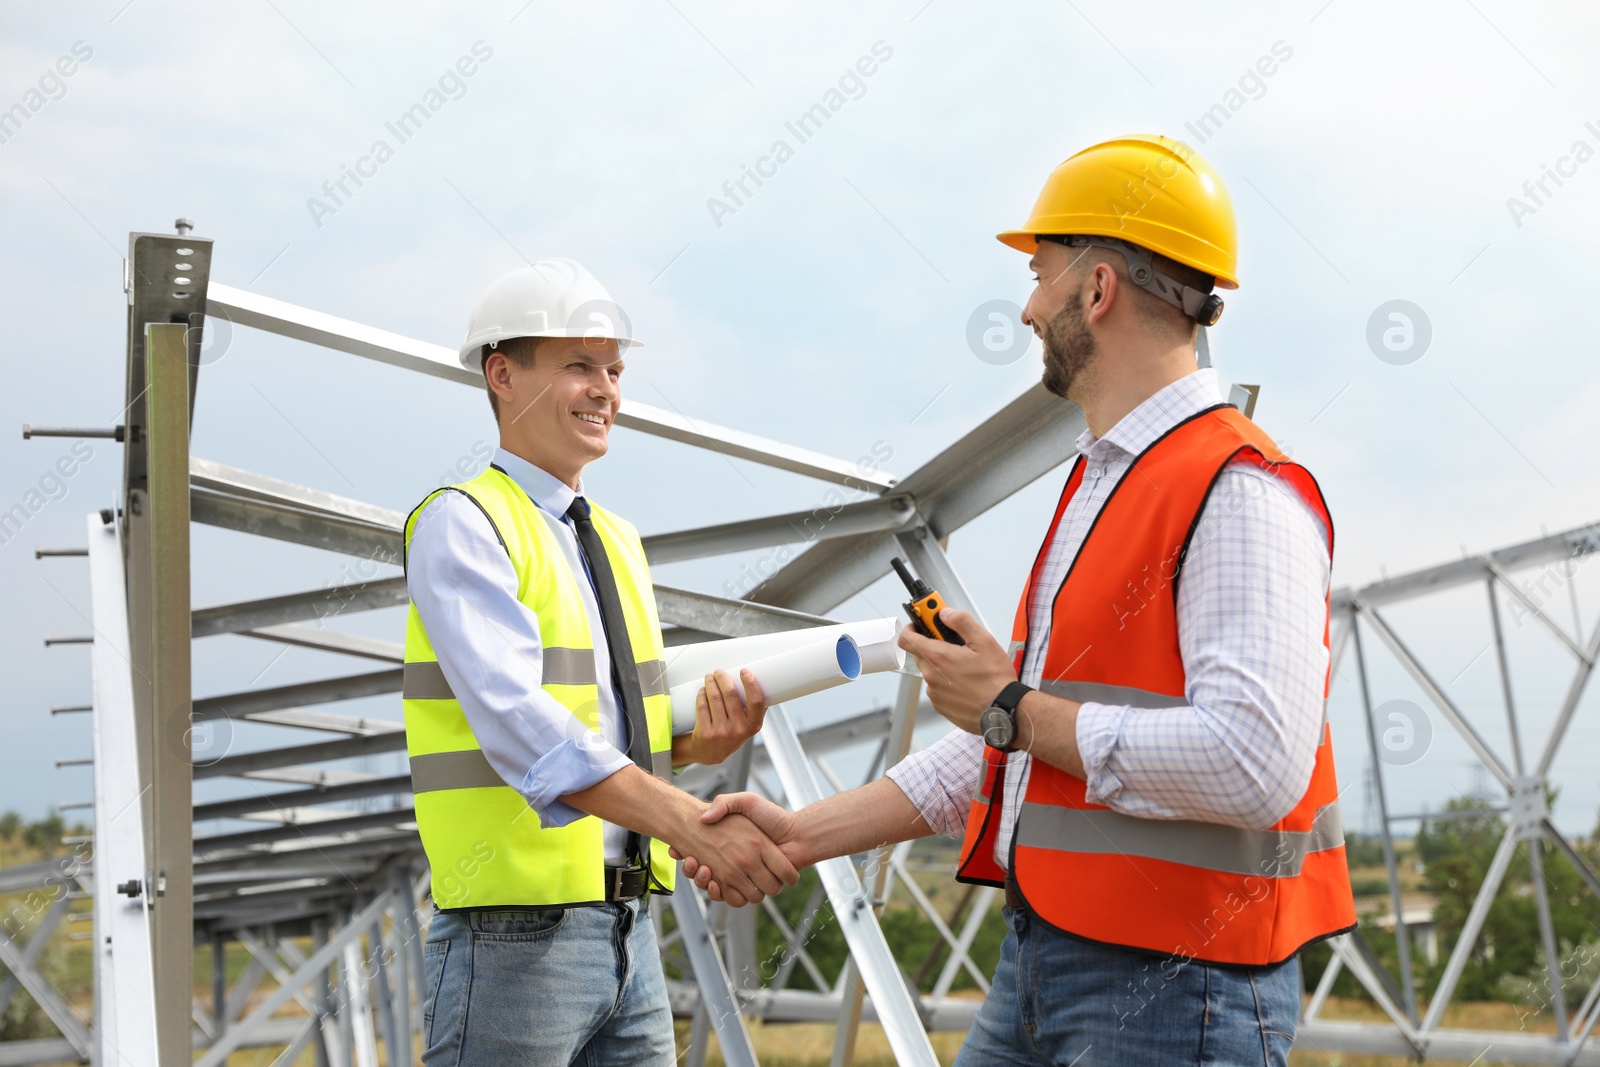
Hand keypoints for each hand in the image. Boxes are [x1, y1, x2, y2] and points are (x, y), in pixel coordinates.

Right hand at [672, 792, 808, 902]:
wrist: (797, 834)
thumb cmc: (773, 816)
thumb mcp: (746, 802)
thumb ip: (725, 804)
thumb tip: (703, 817)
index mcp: (730, 845)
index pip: (699, 855)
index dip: (688, 858)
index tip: (679, 851)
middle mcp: (735, 862)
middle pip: (703, 874)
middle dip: (694, 872)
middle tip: (690, 861)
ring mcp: (742, 876)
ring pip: (713, 887)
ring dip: (703, 882)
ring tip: (701, 869)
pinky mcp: (750, 887)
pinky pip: (729, 897)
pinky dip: (718, 893)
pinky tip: (712, 882)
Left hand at [680, 669, 767, 765]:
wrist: (710, 753)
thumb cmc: (730, 734)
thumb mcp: (747, 726)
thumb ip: (754, 709)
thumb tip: (760, 683)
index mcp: (752, 725)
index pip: (756, 701)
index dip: (750, 683)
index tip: (744, 672)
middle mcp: (738, 729)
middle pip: (730, 694)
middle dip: (723, 678)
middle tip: (719, 672)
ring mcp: (721, 732)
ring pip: (714, 697)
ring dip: (710, 683)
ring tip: (710, 678)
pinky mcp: (705, 732)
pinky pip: (702, 706)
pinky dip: (701, 694)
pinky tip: (703, 691)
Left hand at [897, 609, 1016, 734]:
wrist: (1004, 712)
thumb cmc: (996, 680)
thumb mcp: (984, 642)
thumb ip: (961, 622)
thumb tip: (946, 614)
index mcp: (938, 658)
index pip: (907, 639)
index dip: (911, 628)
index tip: (921, 624)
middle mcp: (931, 676)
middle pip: (922, 655)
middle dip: (935, 647)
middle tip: (955, 646)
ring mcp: (935, 693)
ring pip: (931, 672)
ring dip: (943, 667)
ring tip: (967, 669)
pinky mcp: (941, 706)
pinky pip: (938, 689)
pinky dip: (948, 683)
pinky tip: (967, 684)